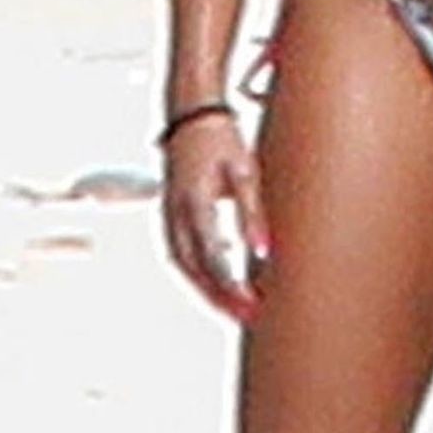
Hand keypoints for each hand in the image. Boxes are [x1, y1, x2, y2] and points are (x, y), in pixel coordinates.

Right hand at [160, 107, 267, 322]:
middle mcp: (175, 217)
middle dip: (221, 299)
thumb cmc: (222, 139)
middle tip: (249, 318)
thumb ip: (252, 213)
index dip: (231, 288)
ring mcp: (168, 217)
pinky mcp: (170, 215)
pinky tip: (218, 282)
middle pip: (195, 272)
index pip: (213, 261)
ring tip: (236, 307)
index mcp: (194, 206)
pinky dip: (198, 273)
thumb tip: (264, 253)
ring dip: (208, 290)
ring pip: (185, 267)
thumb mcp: (245, 171)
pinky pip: (181, 254)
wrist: (191, 114)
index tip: (253, 306)